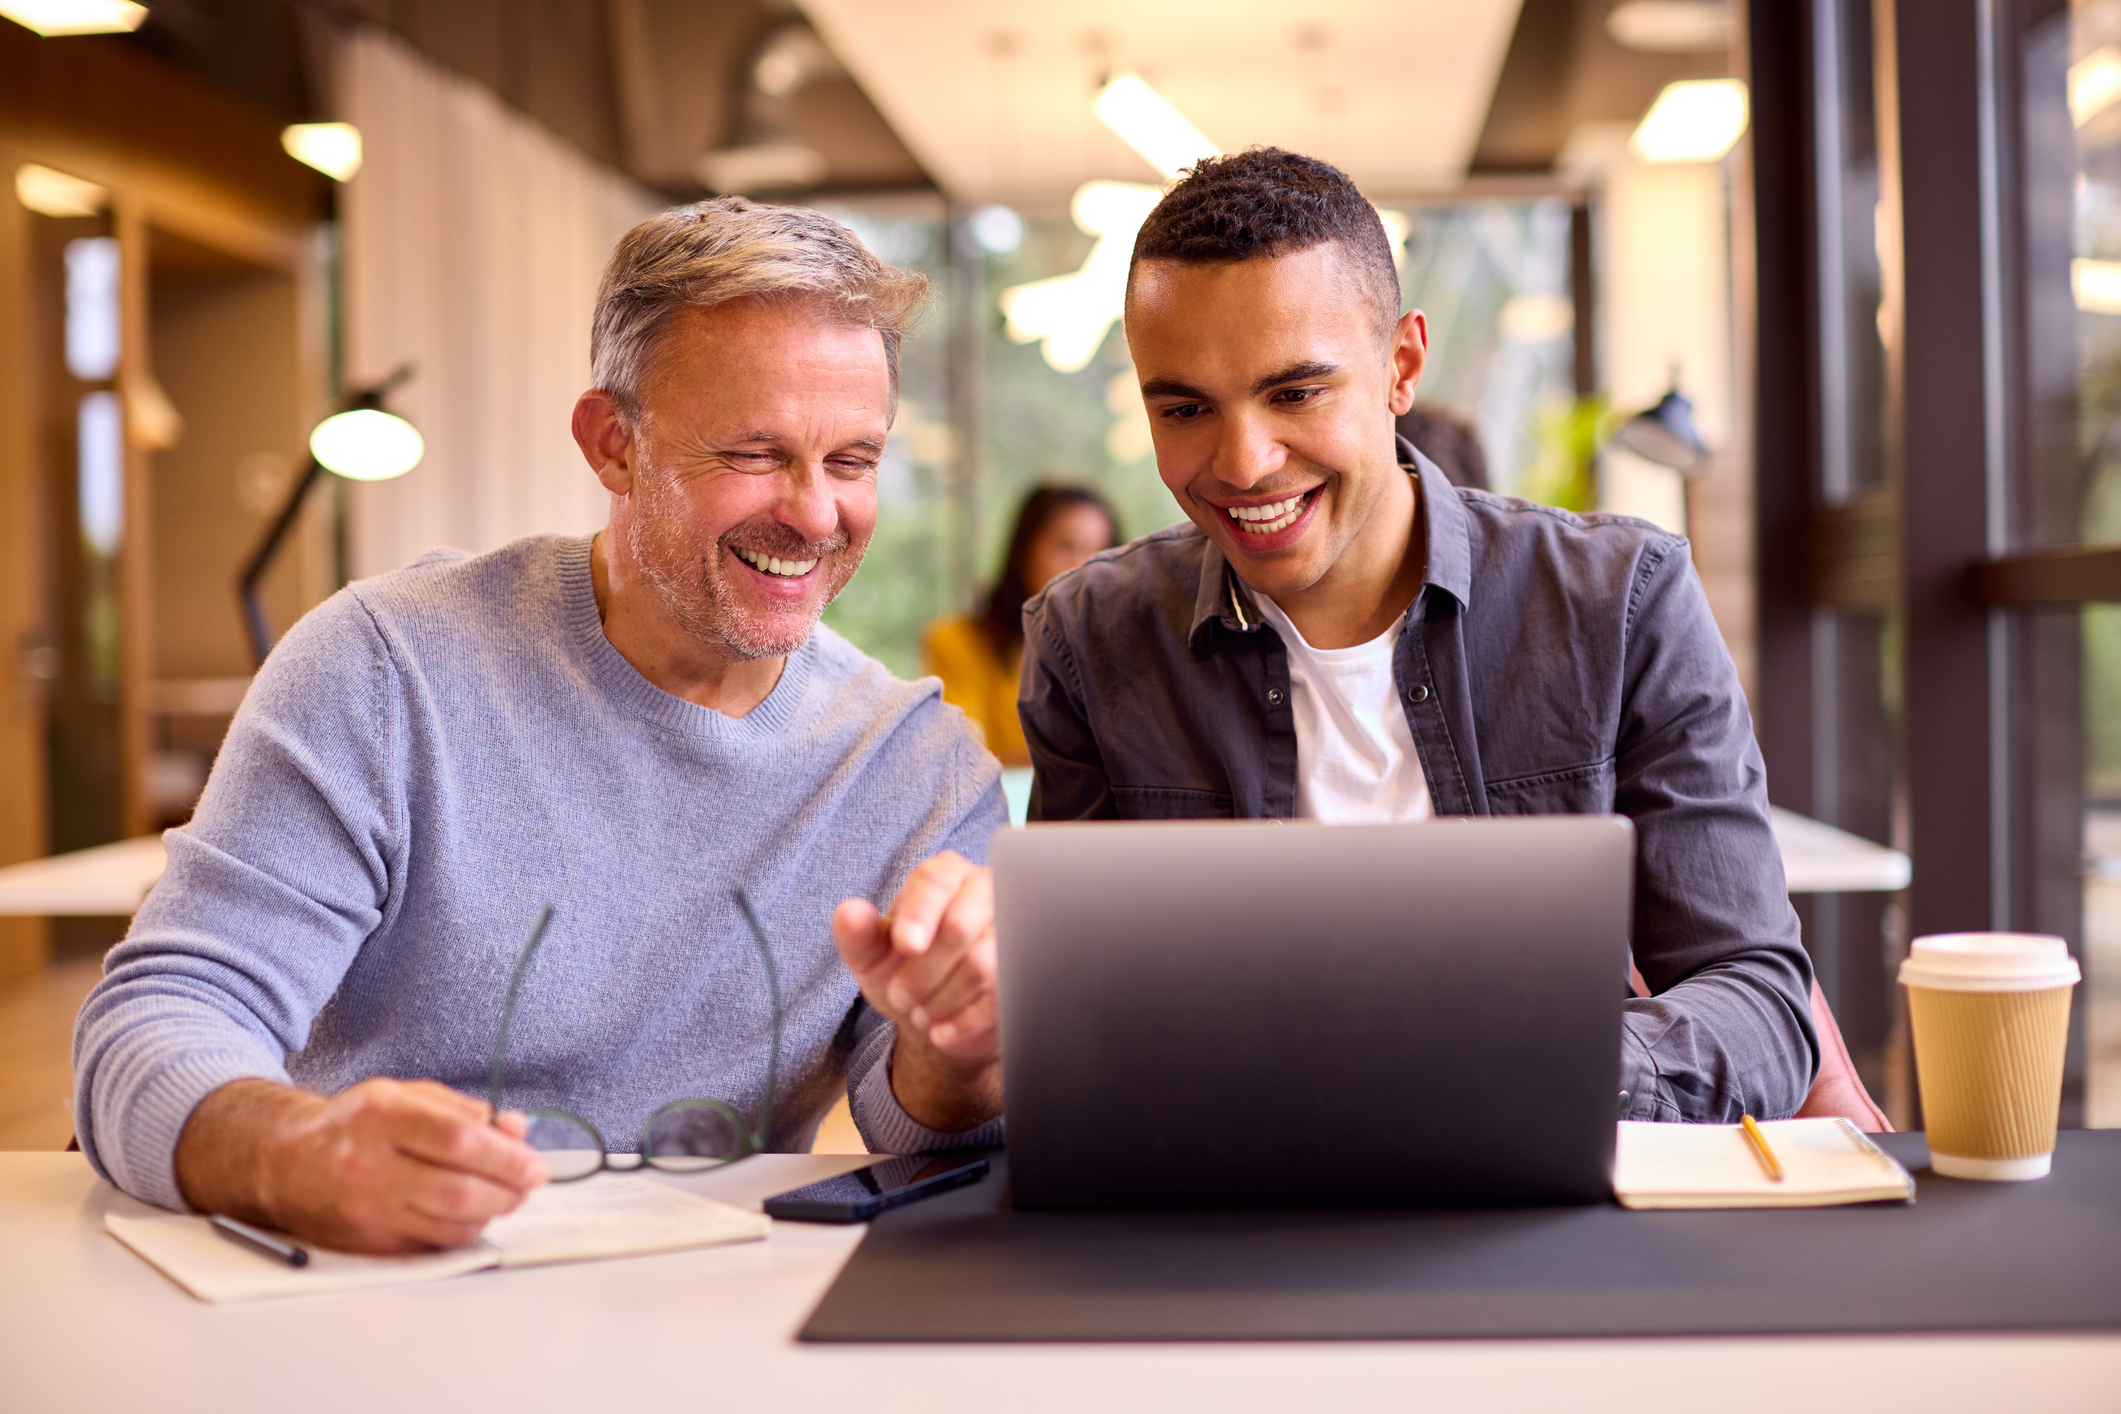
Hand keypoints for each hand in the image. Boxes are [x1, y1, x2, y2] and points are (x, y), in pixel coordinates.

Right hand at [174, 1076, 547, 1253]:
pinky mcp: (366, 1242)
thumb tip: (514, 1129)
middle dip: (509, 1189)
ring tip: (509, 1194)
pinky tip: (475, 1211)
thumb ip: (461, 1110)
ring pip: (450, 1222)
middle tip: (531, 1181)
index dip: (506, 1156)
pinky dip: (465, 1228)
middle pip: (459, 1189)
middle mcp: (369, 1165)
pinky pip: (433, 1242)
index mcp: (381, 1117)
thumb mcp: (403, 1096)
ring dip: (494, 1211)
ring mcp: (366, 1209)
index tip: (534, 1162)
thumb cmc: (354, 1125)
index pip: (458, 1139)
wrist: (284, 1163)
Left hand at [832, 851, 1003, 1130]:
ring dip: (941, 999)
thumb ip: (857, 933)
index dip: (918, 913)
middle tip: (900, 996)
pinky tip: (942, 1032)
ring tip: (921, 1012)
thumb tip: (849, 912)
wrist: (939, 1010)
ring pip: (982, 965)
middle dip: (922, 971)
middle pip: (959, 926)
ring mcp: (1014, 931)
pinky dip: (965, 1021)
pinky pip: (1002, 997)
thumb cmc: (904, 968)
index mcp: (945, 875)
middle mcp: (986, 893)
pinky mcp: (1029, 971)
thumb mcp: (872, 955)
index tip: (904, 945)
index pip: (935, 881)